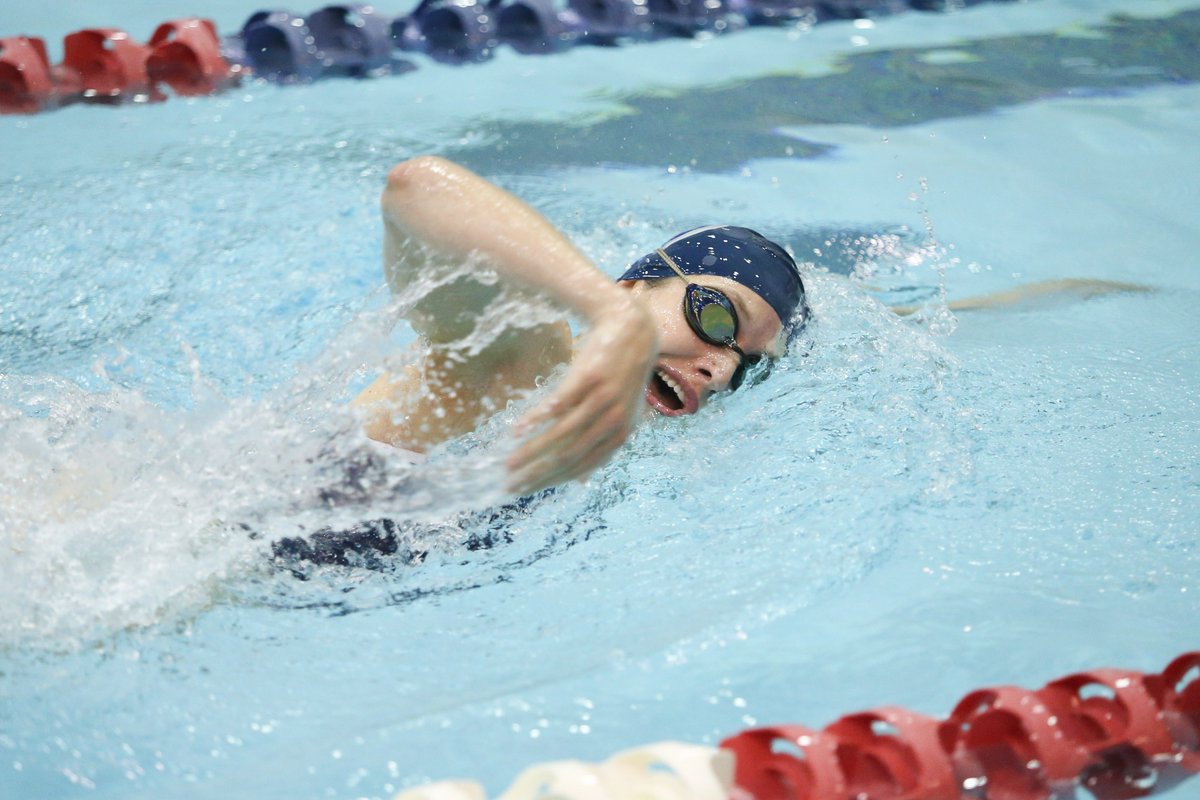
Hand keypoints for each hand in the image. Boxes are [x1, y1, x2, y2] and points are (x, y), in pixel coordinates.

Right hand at [506, 294, 657, 493]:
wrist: (632, 330)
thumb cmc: (620, 375)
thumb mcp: (621, 414)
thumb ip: (602, 446)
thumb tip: (581, 481)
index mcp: (619, 436)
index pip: (579, 468)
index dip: (550, 482)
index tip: (523, 490)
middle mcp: (613, 422)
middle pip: (568, 457)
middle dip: (536, 474)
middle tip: (510, 484)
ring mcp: (602, 400)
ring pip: (560, 435)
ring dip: (531, 452)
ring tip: (508, 462)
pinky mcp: (589, 378)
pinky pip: (558, 405)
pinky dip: (535, 420)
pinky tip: (516, 430)